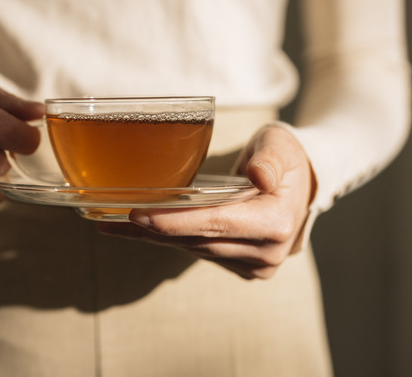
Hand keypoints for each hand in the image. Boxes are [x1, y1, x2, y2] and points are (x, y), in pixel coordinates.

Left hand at [98, 126, 314, 279]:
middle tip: (109, 217)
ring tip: (112, 223)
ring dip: (153, 237)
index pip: (216, 224)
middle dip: (153, 230)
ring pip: (193, 249)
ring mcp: (254, 264)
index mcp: (277, 223)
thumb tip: (259, 177)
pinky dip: (168, 239)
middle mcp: (267, 252)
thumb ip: (270, 160)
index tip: (137, 214)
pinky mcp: (241, 265)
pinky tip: (137, 229)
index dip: (174, 221)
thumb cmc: (287, 156)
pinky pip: (198, 251)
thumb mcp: (281, 146)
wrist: (302, 182)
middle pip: (198, 240)